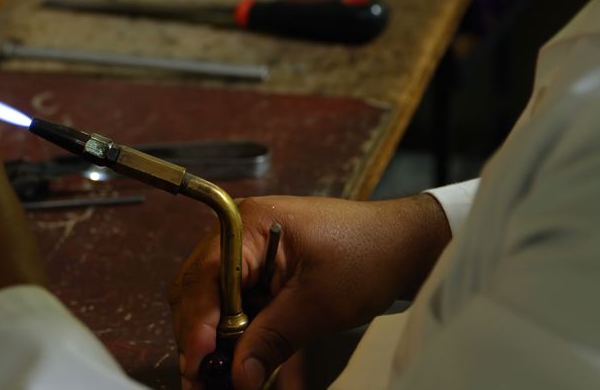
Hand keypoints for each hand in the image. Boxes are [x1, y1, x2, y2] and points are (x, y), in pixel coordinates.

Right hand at [169, 194, 450, 389]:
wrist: (403, 245)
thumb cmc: (367, 256)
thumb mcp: (319, 304)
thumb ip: (272, 339)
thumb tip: (237, 377)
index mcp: (245, 225)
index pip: (204, 278)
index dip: (197, 325)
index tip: (198, 364)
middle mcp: (236, 234)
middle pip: (197, 291)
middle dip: (197, 338)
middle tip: (202, 381)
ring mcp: (245, 251)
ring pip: (208, 301)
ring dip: (212, 340)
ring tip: (217, 379)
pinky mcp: (258, 270)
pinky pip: (231, 304)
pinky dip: (231, 334)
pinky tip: (238, 361)